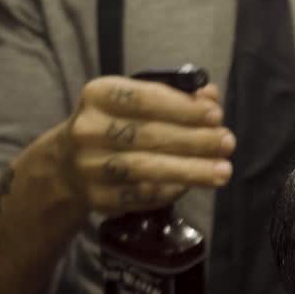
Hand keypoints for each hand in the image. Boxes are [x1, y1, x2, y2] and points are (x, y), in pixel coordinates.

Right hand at [59, 76, 234, 213]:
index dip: (183, 108)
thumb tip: (210, 97)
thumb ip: (175, 97)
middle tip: (227, 143)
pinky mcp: (97, 198)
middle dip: (195, 140)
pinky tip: (192, 185)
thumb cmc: (115, 125)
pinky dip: (171, 191)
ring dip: (190, 170)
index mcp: (99, 95)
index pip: (145, 98)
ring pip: (146, 169)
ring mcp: (90, 166)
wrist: (66, 164)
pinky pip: (140, 196)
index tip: (216, 115)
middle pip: (149, 135)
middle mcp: (88, 129)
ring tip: (222, 171)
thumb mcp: (136, 102)